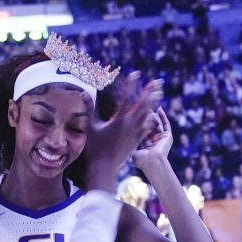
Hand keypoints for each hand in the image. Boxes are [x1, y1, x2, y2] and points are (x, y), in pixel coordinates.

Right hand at [84, 73, 162, 191]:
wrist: (104, 168)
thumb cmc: (95, 148)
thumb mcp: (90, 127)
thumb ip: (88, 110)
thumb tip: (83, 94)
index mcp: (120, 120)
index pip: (127, 98)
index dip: (132, 85)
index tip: (136, 74)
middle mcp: (130, 125)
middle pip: (144, 105)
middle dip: (151, 92)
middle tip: (158, 82)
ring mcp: (135, 133)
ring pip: (147, 115)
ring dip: (153, 104)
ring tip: (158, 95)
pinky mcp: (136, 141)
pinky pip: (146, 128)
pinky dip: (150, 120)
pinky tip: (152, 117)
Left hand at [132, 107, 172, 171]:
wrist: (152, 163)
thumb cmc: (141, 160)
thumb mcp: (132, 150)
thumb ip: (129, 143)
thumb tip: (121, 137)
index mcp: (145, 145)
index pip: (141, 130)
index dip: (137, 122)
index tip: (133, 115)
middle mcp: (154, 141)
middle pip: (149, 125)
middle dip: (146, 117)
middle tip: (140, 108)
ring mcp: (161, 138)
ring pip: (157, 123)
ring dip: (153, 115)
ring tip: (148, 107)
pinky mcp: (168, 136)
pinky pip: (166, 124)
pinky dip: (163, 116)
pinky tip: (159, 109)